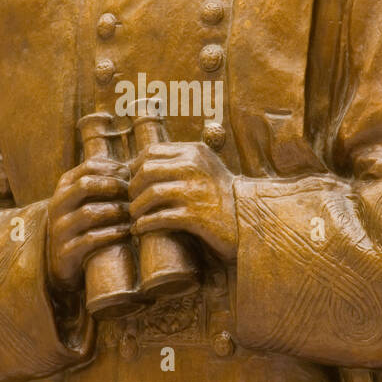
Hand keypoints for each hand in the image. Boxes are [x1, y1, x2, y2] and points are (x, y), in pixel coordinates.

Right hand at [47, 158, 129, 293]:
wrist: (60, 259)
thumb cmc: (84, 222)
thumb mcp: (87, 198)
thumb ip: (105, 181)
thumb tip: (139, 165)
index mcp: (64, 186)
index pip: (88, 167)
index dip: (113, 168)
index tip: (131, 175)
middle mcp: (58, 204)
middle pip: (85, 185)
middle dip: (114, 187)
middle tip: (135, 194)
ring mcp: (60, 228)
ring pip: (89, 213)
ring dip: (117, 211)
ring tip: (135, 213)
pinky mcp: (65, 251)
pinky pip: (90, 239)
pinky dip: (112, 234)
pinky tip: (128, 232)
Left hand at [128, 140, 237, 262]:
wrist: (248, 220)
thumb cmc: (221, 195)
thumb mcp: (205, 167)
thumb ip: (179, 160)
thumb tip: (140, 164)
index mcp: (194, 152)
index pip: (151, 152)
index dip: (136, 167)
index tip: (134, 181)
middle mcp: (194, 167)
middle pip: (146, 171)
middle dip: (133, 188)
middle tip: (133, 200)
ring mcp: (194, 191)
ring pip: (150, 194)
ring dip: (136, 208)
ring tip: (135, 216)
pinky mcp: (195, 216)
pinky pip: (159, 218)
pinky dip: (144, 224)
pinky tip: (140, 229)